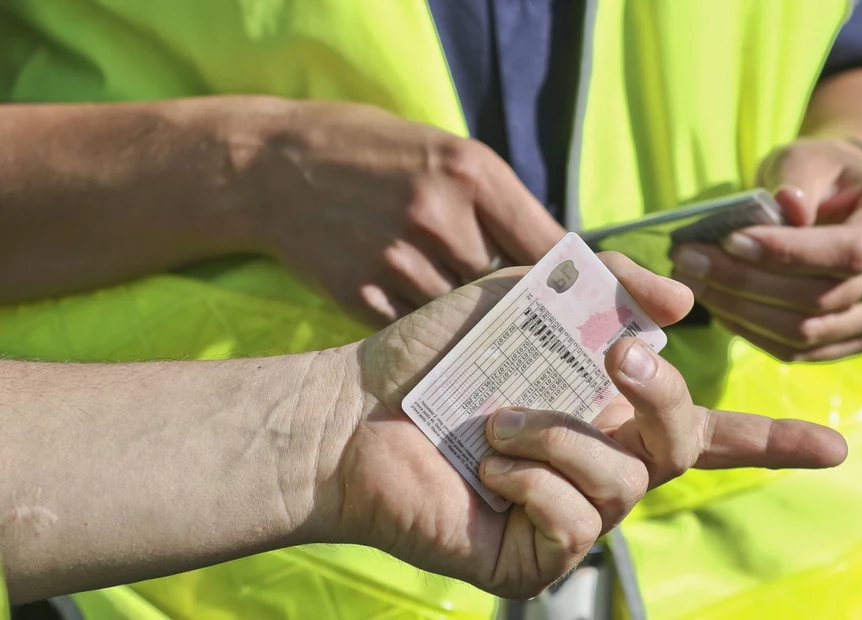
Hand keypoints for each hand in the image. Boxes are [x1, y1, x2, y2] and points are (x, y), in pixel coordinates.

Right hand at [236, 99, 564, 323]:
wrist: (271, 168)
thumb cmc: (368, 153)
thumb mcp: (441, 151)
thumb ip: (493, 201)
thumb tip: (545, 260)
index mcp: (471, 172)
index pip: (545, 245)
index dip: (566, 281)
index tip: (575, 302)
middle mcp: (439, 215)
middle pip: (505, 287)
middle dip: (509, 298)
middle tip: (510, 308)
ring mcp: (398, 259)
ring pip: (461, 316)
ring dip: (463, 317)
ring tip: (447, 300)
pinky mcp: (363, 295)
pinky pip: (416, 328)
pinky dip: (421, 327)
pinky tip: (409, 307)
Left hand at [318, 253, 846, 598]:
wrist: (355, 408)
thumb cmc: (435, 356)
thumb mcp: (524, 294)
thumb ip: (603, 284)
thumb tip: (683, 303)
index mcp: (606, 415)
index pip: (706, 431)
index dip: (773, 441)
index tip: (835, 449)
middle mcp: (600, 468)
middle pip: (686, 446)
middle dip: (662, 396)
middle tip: (615, 361)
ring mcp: (571, 517)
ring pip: (624, 482)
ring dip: (562, 434)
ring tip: (500, 421)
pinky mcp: (535, 558)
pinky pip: (575, 521)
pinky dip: (533, 479)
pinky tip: (490, 468)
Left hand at [671, 138, 861, 360]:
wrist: (845, 201)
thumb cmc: (823, 174)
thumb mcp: (808, 156)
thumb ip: (797, 178)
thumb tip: (786, 207)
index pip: (851, 250)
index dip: (787, 252)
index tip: (729, 241)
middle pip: (824, 297)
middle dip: (748, 282)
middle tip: (690, 262)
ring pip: (809, 331)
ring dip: (742, 311)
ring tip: (695, 282)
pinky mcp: (856, 339)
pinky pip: (801, 351)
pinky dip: (752, 332)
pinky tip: (718, 306)